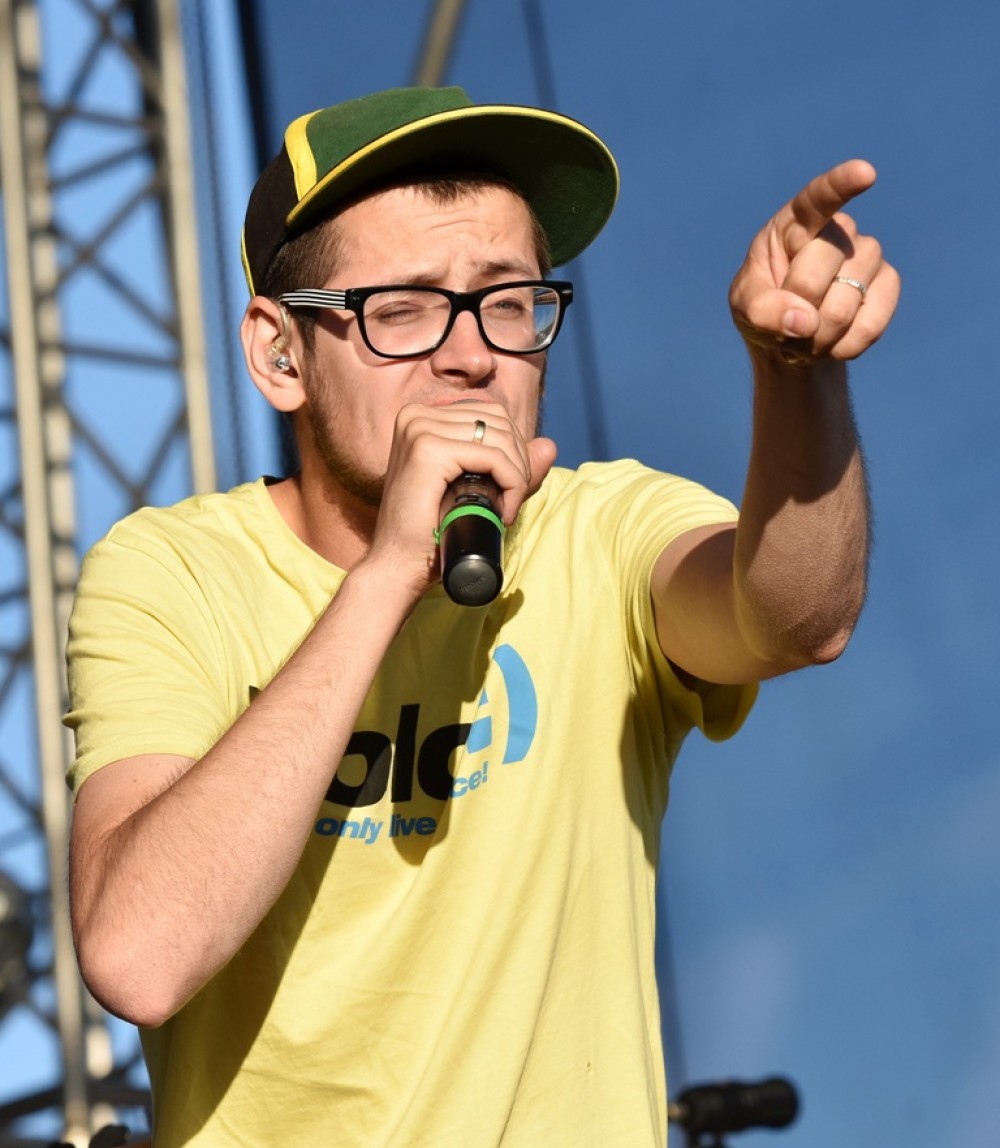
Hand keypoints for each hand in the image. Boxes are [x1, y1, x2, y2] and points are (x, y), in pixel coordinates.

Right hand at [364, 402, 556, 598]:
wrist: (397, 566)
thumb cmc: (432, 533)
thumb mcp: (476, 491)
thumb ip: (511, 467)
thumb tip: (550, 445)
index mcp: (421, 418)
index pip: (490, 414)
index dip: (512, 450)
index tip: (507, 491)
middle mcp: (416, 416)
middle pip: (498, 420)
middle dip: (518, 463)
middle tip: (510, 504)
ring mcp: (419, 429)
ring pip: (499, 438)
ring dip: (517, 476)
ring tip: (506, 511)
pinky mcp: (428, 449)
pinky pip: (493, 456)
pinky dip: (511, 483)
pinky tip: (503, 513)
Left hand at [729, 160, 899, 366]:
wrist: (793, 338)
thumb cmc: (764, 307)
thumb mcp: (745, 308)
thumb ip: (762, 310)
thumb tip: (804, 321)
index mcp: (796, 223)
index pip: (818, 199)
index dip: (840, 185)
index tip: (865, 173)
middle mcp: (838, 231)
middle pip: (814, 278)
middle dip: (794, 312)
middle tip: (788, 321)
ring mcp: (868, 255)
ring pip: (843, 308)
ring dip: (816, 338)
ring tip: (806, 334)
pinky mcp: (889, 283)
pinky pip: (869, 326)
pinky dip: (843, 347)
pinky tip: (832, 342)